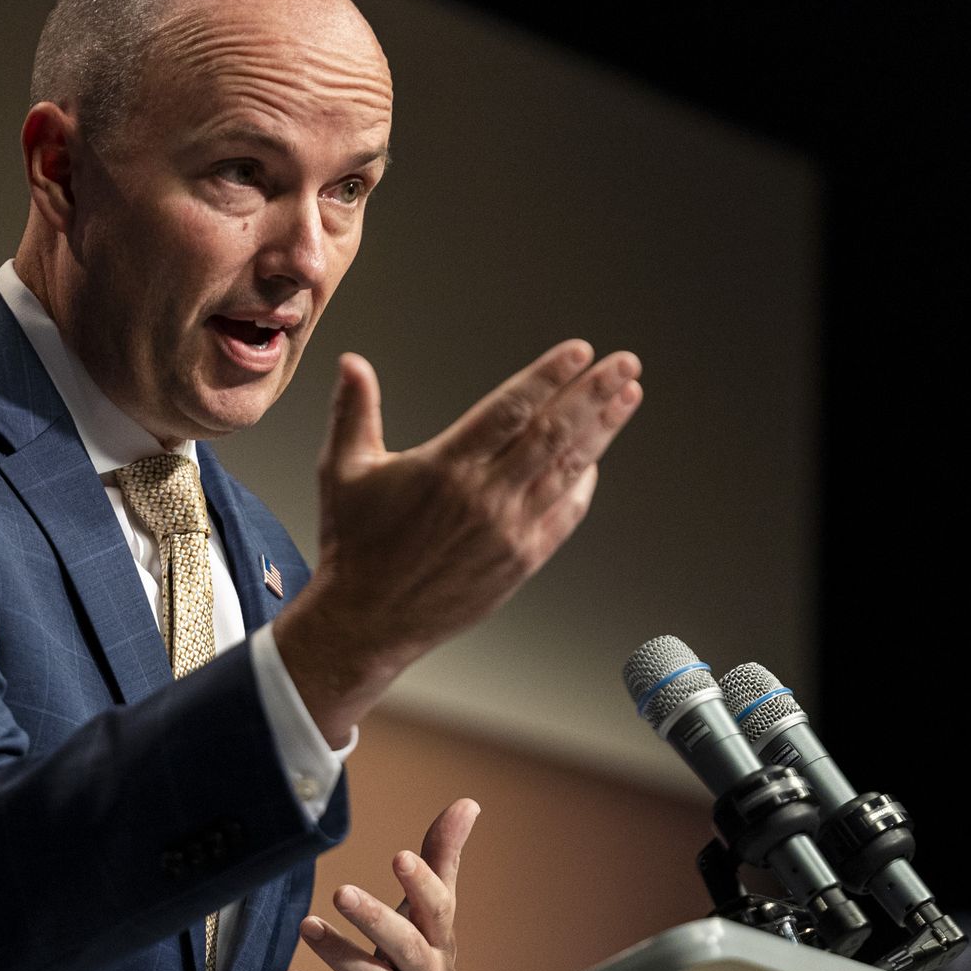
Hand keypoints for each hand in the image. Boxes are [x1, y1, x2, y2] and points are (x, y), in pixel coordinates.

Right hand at [275, 341, 642, 739]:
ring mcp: (509, 530)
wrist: (368, 620)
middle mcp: (484, 496)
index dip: (548, 376)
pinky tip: (596, 458)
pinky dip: (584, 483)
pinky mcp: (521, 560)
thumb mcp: (342, 470)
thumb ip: (353, 410)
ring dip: (601, 430)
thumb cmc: (353, 543)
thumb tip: (352, 361)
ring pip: (567, 469)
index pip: (510, 408)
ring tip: (628, 396)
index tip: (580, 351)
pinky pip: (565, 514)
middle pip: (552, 433)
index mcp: (444, 467)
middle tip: (625, 364)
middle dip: (594, 393)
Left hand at [288, 798, 480, 970]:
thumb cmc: (423, 950)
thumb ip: (443, 858)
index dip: (422, 886)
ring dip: (341, 954)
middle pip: (405, 947)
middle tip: (342, 892)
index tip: (400, 856)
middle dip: (376, 920)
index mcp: (440, 940)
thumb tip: (469, 803)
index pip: (438, 910)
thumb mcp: (433, 909)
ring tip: (307, 924)